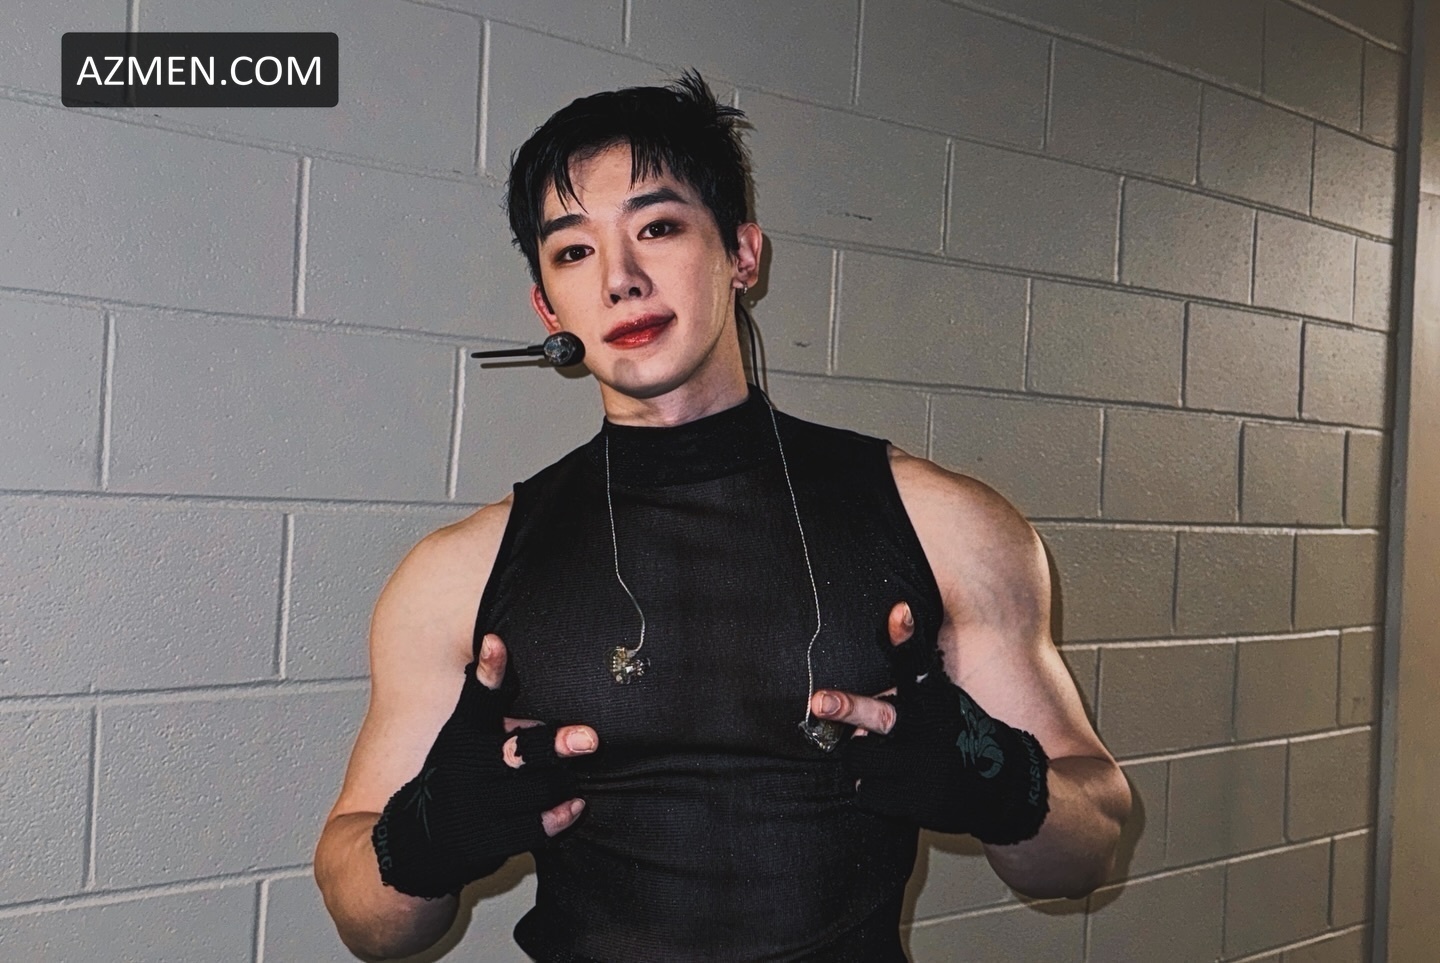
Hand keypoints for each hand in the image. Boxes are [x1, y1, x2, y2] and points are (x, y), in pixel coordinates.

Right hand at [373, 633, 599, 897]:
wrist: (412, 845)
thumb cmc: (453, 779)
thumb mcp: (463, 740)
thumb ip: (499, 718)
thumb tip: (540, 704)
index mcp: (461, 734)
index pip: (476, 698)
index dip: (488, 670)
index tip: (495, 641)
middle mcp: (464, 767)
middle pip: (518, 752)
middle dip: (554, 745)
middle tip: (589, 739)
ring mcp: (473, 806)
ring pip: (536, 790)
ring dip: (562, 783)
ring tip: (578, 777)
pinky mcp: (483, 841)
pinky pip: (533, 829)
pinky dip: (559, 817)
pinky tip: (575, 806)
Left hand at [810, 603, 1049, 845]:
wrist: (1005, 787)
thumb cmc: (961, 736)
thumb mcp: (945, 700)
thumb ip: (911, 684)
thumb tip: (877, 661)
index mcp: (936, 698)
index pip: (916, 662)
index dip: (906, 635)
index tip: (899, 611)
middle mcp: (930, 728)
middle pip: (879, 714)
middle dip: (846, 707)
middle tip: (820, 702)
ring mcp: (923, 765)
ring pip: (859, 758)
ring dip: (862, 761)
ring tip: (881, 762)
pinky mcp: (916, 800)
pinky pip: (866, 793)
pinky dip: (872, 791)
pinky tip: (891, 788)